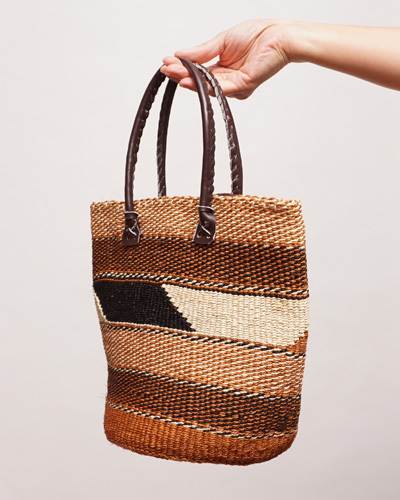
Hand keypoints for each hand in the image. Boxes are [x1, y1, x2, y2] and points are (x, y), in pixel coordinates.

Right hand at [160, 19, 293, 98]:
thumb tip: (180, 55)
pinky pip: (221, 87)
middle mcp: (228, 79)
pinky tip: (190, 80)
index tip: (166, 64)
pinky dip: (204, 85)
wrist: (279, 35)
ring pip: (208, 85)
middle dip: (182, 75)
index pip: (198, 71)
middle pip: (201, 80)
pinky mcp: (244, 85)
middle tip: (166, 70)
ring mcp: (235, 85)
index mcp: (223, 67)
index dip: (182, 68)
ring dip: (189, 80)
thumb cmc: (257, 35)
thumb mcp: (222, 41)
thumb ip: (202, 52)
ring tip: (174, 74)